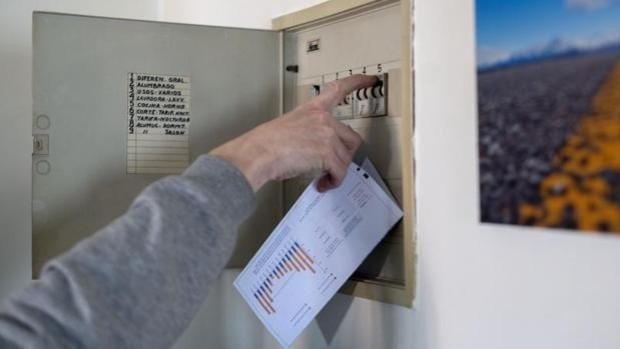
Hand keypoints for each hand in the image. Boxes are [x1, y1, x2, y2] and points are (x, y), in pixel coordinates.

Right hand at [210, 74, 376, 191]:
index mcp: (313, 109)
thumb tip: (316, 152)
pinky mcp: (327, 152)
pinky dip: (333, 181)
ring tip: (323, 178)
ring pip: (345, 158)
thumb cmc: (265, 144)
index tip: (370, 78)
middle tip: (332, 167)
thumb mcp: (289, 126)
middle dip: (344, 155)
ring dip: (336, 172)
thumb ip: (309, 132)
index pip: (338, 89)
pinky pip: (340, 171)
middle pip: (351, 138)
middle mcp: (323, 119)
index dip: (357, 82)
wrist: (258, 153)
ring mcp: (327, 134)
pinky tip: (323, 184)